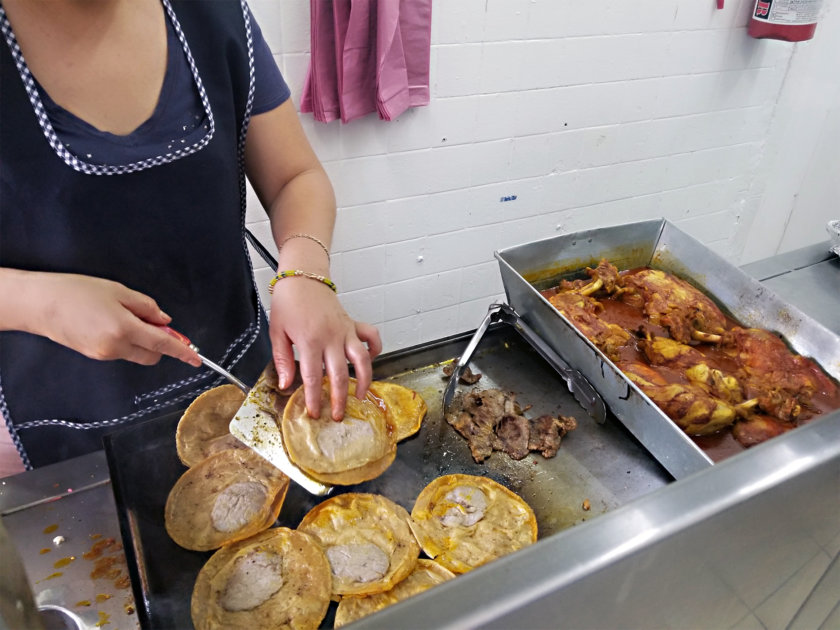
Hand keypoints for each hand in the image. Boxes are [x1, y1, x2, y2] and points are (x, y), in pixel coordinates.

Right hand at [20, 272, 200, 366]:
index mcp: (125, 329)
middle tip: (152, 321)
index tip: (196, 359)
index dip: (182, 352)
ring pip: (137, 354)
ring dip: (142, 341)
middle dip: (160, 344)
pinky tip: (112, 323)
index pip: (162, 345)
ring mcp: (104, 355)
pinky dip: (127, 341)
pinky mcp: (95, 356)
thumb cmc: (77, 292)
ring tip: (123, 316)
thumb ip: (147, 307)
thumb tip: (165, 322)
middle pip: (152, 355)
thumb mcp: (119, 291)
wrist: (40, 304)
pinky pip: (121, 352)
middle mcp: (116, 347)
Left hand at [268, 276, 381, 420]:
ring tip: (361, 396)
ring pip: (361, 360)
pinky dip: (374, 349)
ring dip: (363, 380)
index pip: (312, 377)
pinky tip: (369, 361)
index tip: (314, 413)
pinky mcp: (353, 324)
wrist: (303, 276)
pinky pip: (370, 337)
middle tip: (337, 415)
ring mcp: (345, 330)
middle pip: (338, 374)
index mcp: (310, 340)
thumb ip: (282, 359)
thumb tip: (285, 384)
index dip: (314, 398)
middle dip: (338, 399)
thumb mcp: (277, 331)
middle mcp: (331, 337)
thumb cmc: (288, 302)